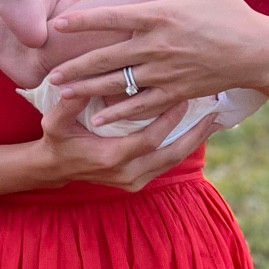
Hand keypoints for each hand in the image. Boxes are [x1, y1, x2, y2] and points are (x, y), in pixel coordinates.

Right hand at [34, 83, 217, 191]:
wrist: (54, 168)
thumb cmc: (56, 140)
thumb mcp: (54, 122)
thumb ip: (68, 105)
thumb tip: (74, 85)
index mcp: (111, 157)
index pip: (150, 138)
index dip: (168, 119)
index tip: (184, 97)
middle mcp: (126, 173)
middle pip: (171, 154)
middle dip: (194, 134)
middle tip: (214, 113)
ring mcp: (133, 181)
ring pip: (172, 161)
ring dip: (193, 141)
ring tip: (212, 122)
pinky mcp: (137, 182)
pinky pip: (166, 164)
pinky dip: (182, 147)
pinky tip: (196, 132)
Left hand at [45, 0, 268, 126]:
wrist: (257, 51)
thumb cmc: (232, 13)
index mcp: (160, 15)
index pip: (112, 17)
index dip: (82, 21)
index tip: (57, 25)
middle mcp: (156, 45)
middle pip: (106, 56)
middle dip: (75, 65)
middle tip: (48, 72)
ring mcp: (164, 72)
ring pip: (117, 83)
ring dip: (87, 88)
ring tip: (62, 93)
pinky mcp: (175, 92)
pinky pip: (140, 105)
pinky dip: (118, 112)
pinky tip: (97, 117)